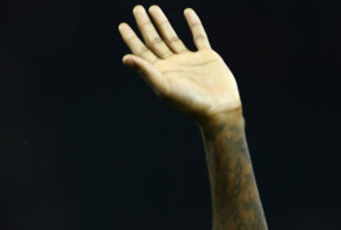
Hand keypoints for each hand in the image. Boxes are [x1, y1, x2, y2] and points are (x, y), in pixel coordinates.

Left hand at [118, 6, 240, 124]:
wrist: (219, 109)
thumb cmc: (190, 102)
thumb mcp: (165, 87)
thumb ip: (146, 71)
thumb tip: (125, 58)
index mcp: (161, 72)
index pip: (142, 52)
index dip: (131, 39)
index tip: (122, 25)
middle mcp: (173, 65)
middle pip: (155, 41)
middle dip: (145, 25)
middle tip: (137, 8)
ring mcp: (189, 60)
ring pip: (172, 37)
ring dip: (163, 23)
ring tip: (153, 8)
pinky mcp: (207, 57)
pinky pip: (199, 37)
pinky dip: (194, 24)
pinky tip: (187, 12)